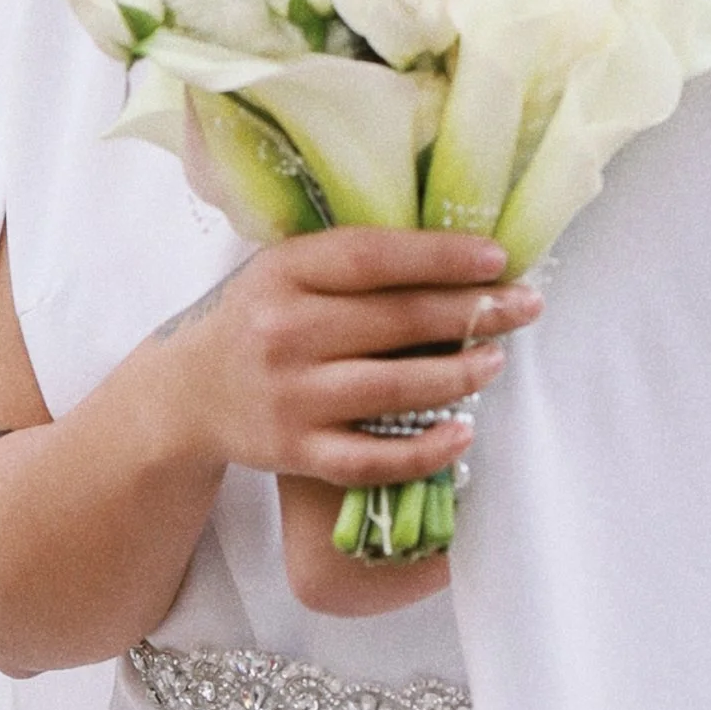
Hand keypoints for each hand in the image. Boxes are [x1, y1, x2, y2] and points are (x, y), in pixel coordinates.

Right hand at [149, 227, 540, 488]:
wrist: (186, 394)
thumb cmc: (258, 319)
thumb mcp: (285, 272)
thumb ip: (351, 262)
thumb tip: (455, 251)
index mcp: (284, 272)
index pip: (374, 258)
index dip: (442, 256)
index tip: (498, 260)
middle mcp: (284, 332)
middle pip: (398, 321)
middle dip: (474, 313)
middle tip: (524, 307)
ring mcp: (290, 397)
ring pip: (395, 389)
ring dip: (459, 374)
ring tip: (496, 360)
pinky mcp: (295, 452)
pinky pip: (372, 459)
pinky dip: (424, 451)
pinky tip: (462, 434)